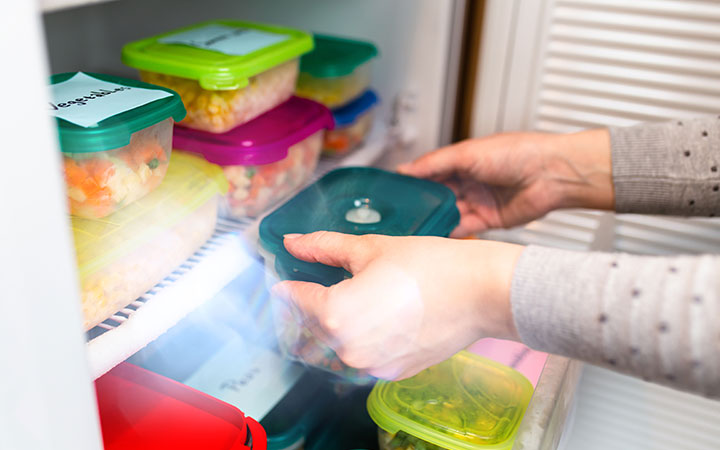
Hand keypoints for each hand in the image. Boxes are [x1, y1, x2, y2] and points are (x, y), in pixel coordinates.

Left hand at [272, 231, 523, 380]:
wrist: (480, 293)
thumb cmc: (430, 266)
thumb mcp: (370, 248)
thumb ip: (324, 247)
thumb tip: (293, 243)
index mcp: (336, 315)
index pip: (295, 300)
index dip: (286, 285)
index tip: (283, 278)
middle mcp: (348, 349)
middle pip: (312, 325)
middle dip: (310, 304)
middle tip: (317, 280)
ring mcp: (371, 366)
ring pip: (335, 344)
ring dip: (333, 323)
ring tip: (351, 295)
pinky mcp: (392, 372)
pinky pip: (362, 355)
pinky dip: (360, 336)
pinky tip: (376, 313)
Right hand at [397, 130, 612, 236]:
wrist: (552, 174)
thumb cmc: (517, 153)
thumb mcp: (468, 153)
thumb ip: (435, 163)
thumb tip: (405, 169)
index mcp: (463, 160)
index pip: (431, 171)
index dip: (412, 180)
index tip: (392, 190)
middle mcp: (470, 181)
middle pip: (438, 195)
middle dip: (420, 203)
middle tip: (398, 213)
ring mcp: (479, 201)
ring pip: (448, 213)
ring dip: (433, 219)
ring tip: (412, 227)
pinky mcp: (489, 220)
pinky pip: (464, 228)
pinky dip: (449, 232)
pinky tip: (434, 236)